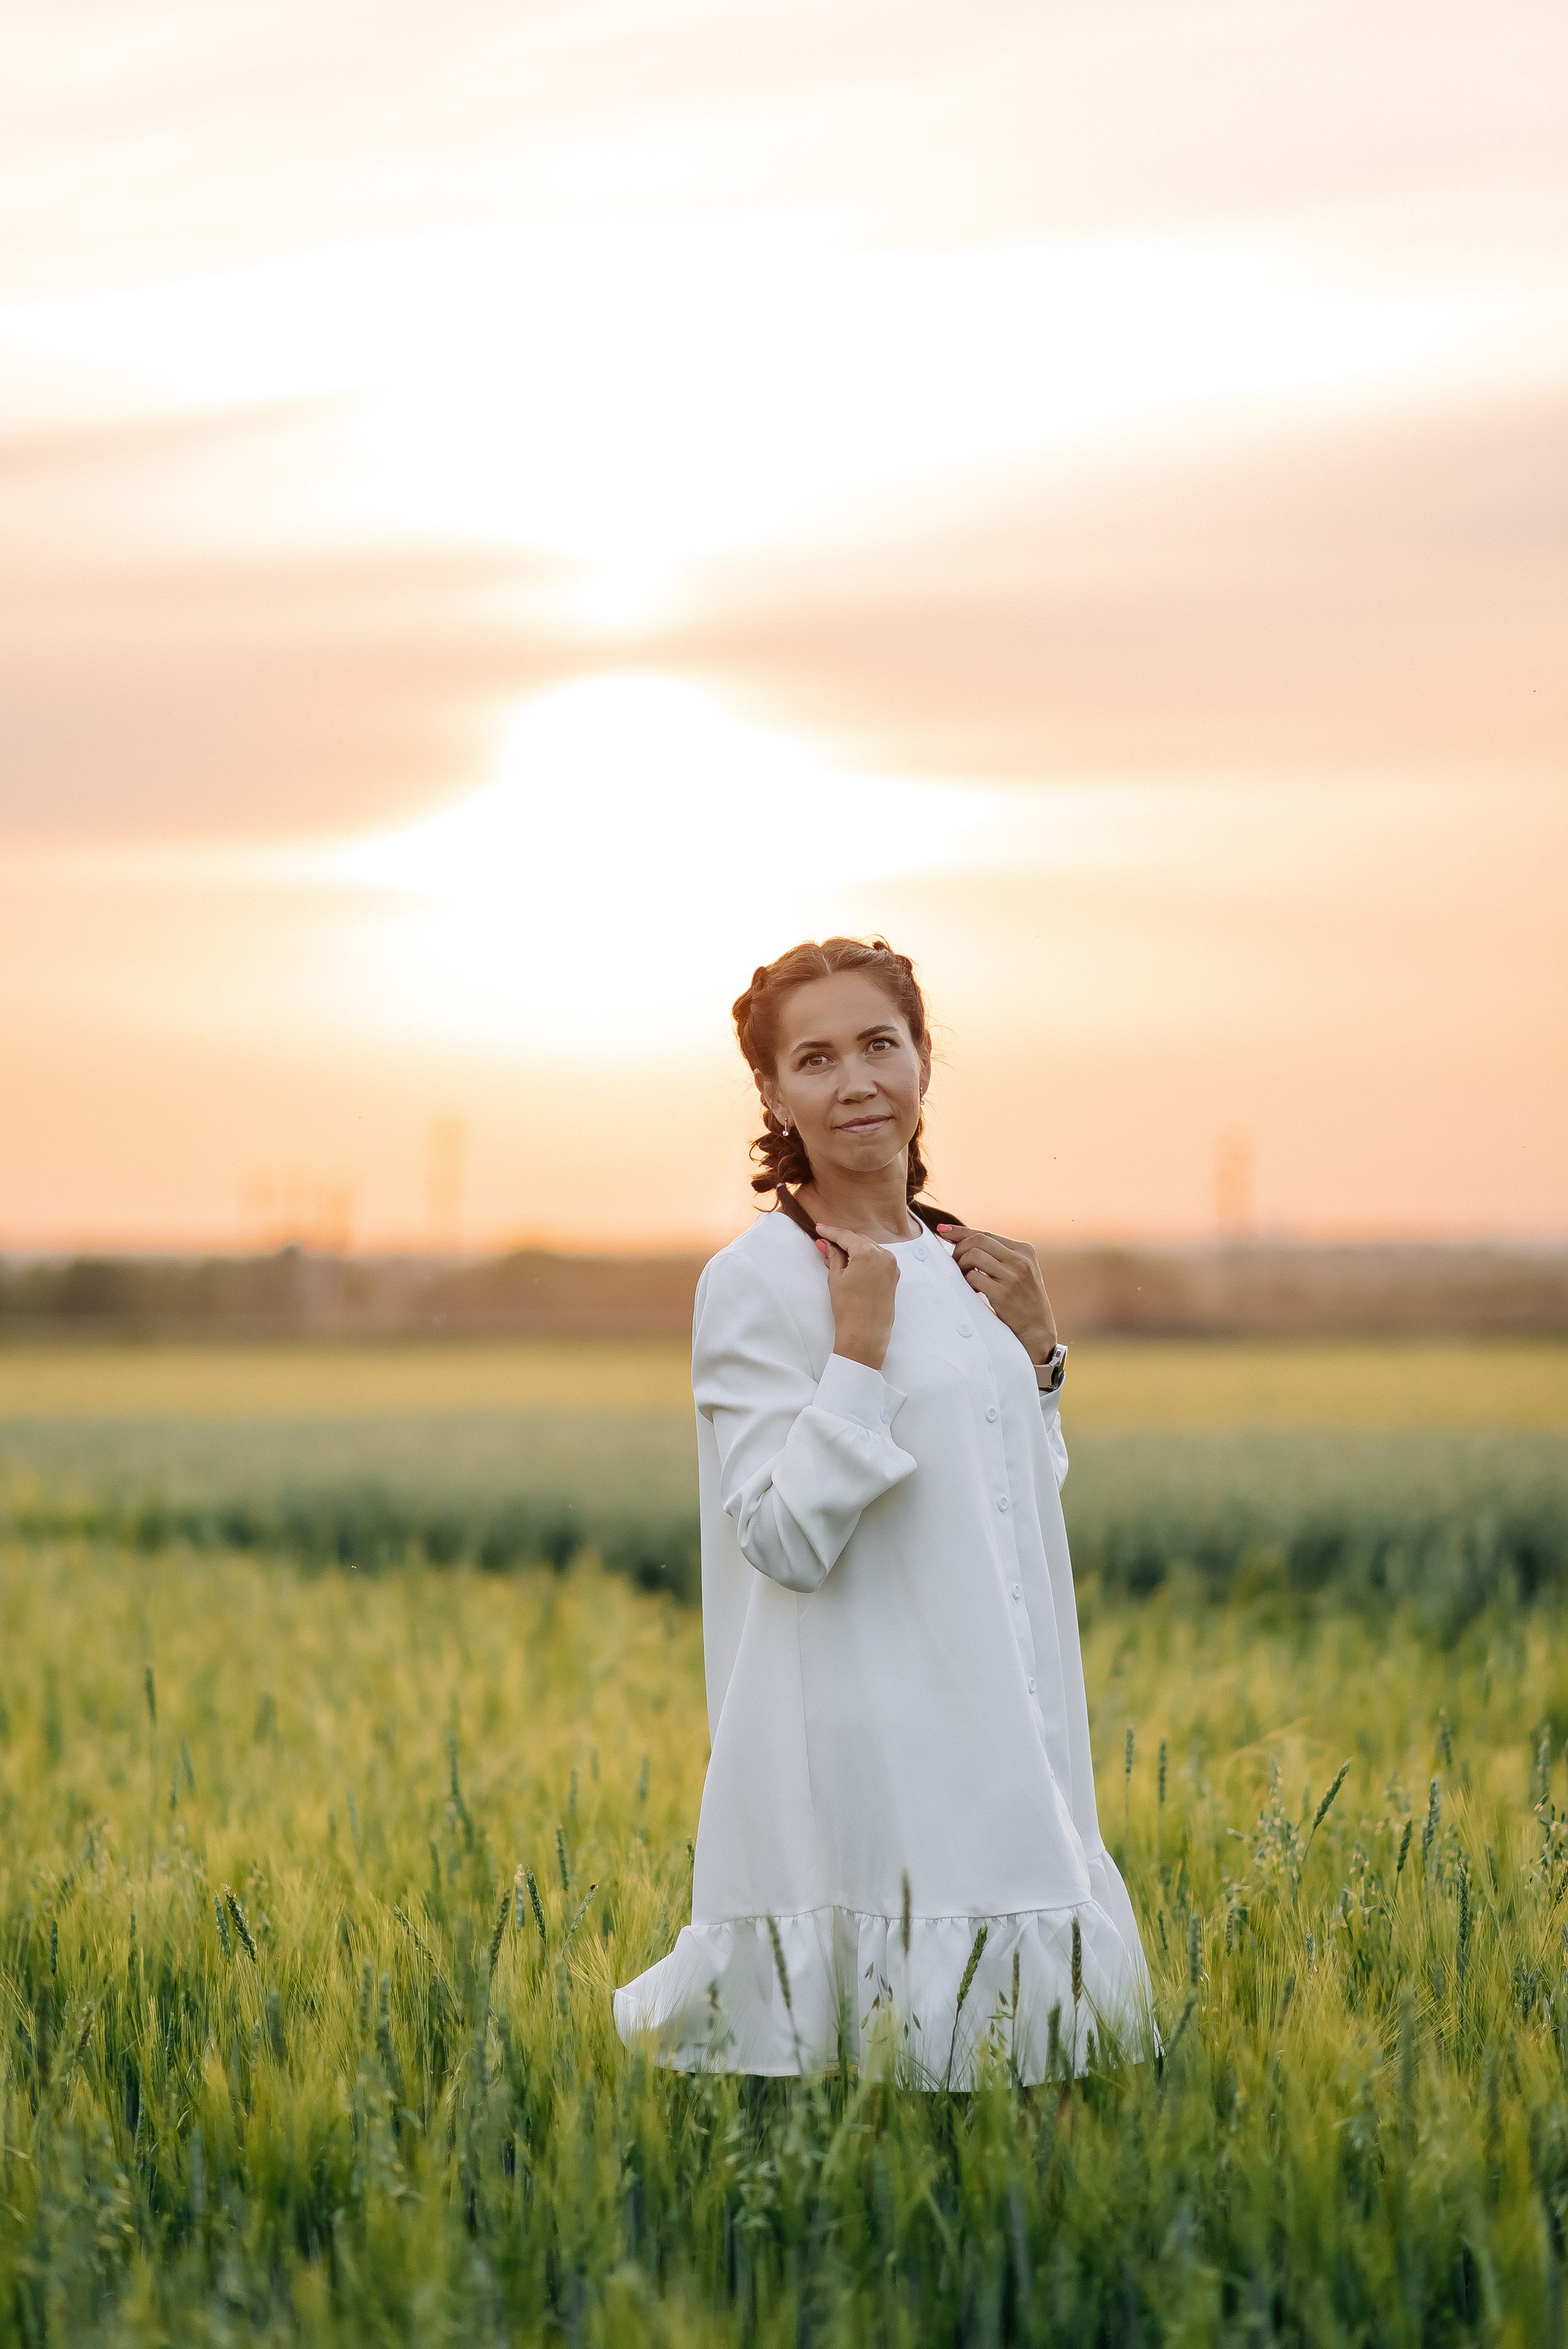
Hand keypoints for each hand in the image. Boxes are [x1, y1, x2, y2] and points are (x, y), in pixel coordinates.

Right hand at [814, 1223, 899, 1370]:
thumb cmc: (848, 1308)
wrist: (865, 1333)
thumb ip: (834, 1257)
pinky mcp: (894, 1275)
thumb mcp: (836, 1278)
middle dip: (842, 1240)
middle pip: (859, 1240)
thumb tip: (829, 1245)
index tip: (820, 1228)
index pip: (846, 1236)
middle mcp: (884, 1255)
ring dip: (854, 1248)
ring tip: (836, 1254)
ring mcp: (892, 1265)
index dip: (831, 1232)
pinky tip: (852, 1262)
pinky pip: (878, 1259)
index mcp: (867, 1253)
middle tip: (825, 1242)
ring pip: (870, 1248)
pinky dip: (865, 1257)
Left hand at [936, 1224, 1057, 1366]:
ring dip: (961, 1265)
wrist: (1038, 1329)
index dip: (961, 1231)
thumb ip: (999, 1257)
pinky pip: (973, 1277)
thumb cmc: (1023, 1300)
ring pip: (973, 1256)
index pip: (986, 1234)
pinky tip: (973, 1289)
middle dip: (959, 1249)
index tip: (943, 1230)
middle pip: (978, 1241)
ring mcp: (1013, 1277)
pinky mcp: (1003, 1294)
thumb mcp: (1020, 1272)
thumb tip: (965, 1242)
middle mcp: (1020, 1260)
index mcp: (1024, 1251)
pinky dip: (967, 1281)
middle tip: (954, 1262)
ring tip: (964, 1277)